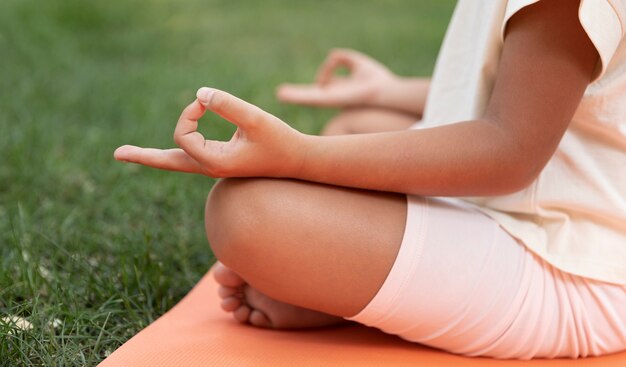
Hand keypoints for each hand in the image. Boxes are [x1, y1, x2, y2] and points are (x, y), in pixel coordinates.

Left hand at [114, 88, 306, 177]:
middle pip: (168, 161)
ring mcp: (215, 165)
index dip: (189, 112)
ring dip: (155, 155)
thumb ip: (227, 104)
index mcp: (214, 163)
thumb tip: (200, 93)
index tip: (207, 100)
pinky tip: (165, 151)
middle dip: (143, 156)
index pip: (183, 135)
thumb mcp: (255, 119)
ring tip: (128, 154)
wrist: (299, 161)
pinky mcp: (222, 159)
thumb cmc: (280, 141)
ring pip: (178, 160)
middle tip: (116, 154)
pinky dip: (177, 148)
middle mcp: (211, 167)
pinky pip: (191, 155)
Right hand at [276, 48, 396, 107]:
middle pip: (311, 95)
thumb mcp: (355, 61)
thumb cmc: (374, 78)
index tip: (305, 89)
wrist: (384, 91)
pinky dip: (298, 96)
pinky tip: (283, 94)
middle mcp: (332, 97)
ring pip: (308, 98)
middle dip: (297, 95)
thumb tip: (329, 61)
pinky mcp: (330, 100)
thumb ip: (339, 58)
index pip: (321, 89)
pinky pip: (311, 97)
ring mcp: (330, 100)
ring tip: (279, 94)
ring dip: (294, 96)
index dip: (313, 87)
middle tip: (281, 93)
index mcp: (338, 89)